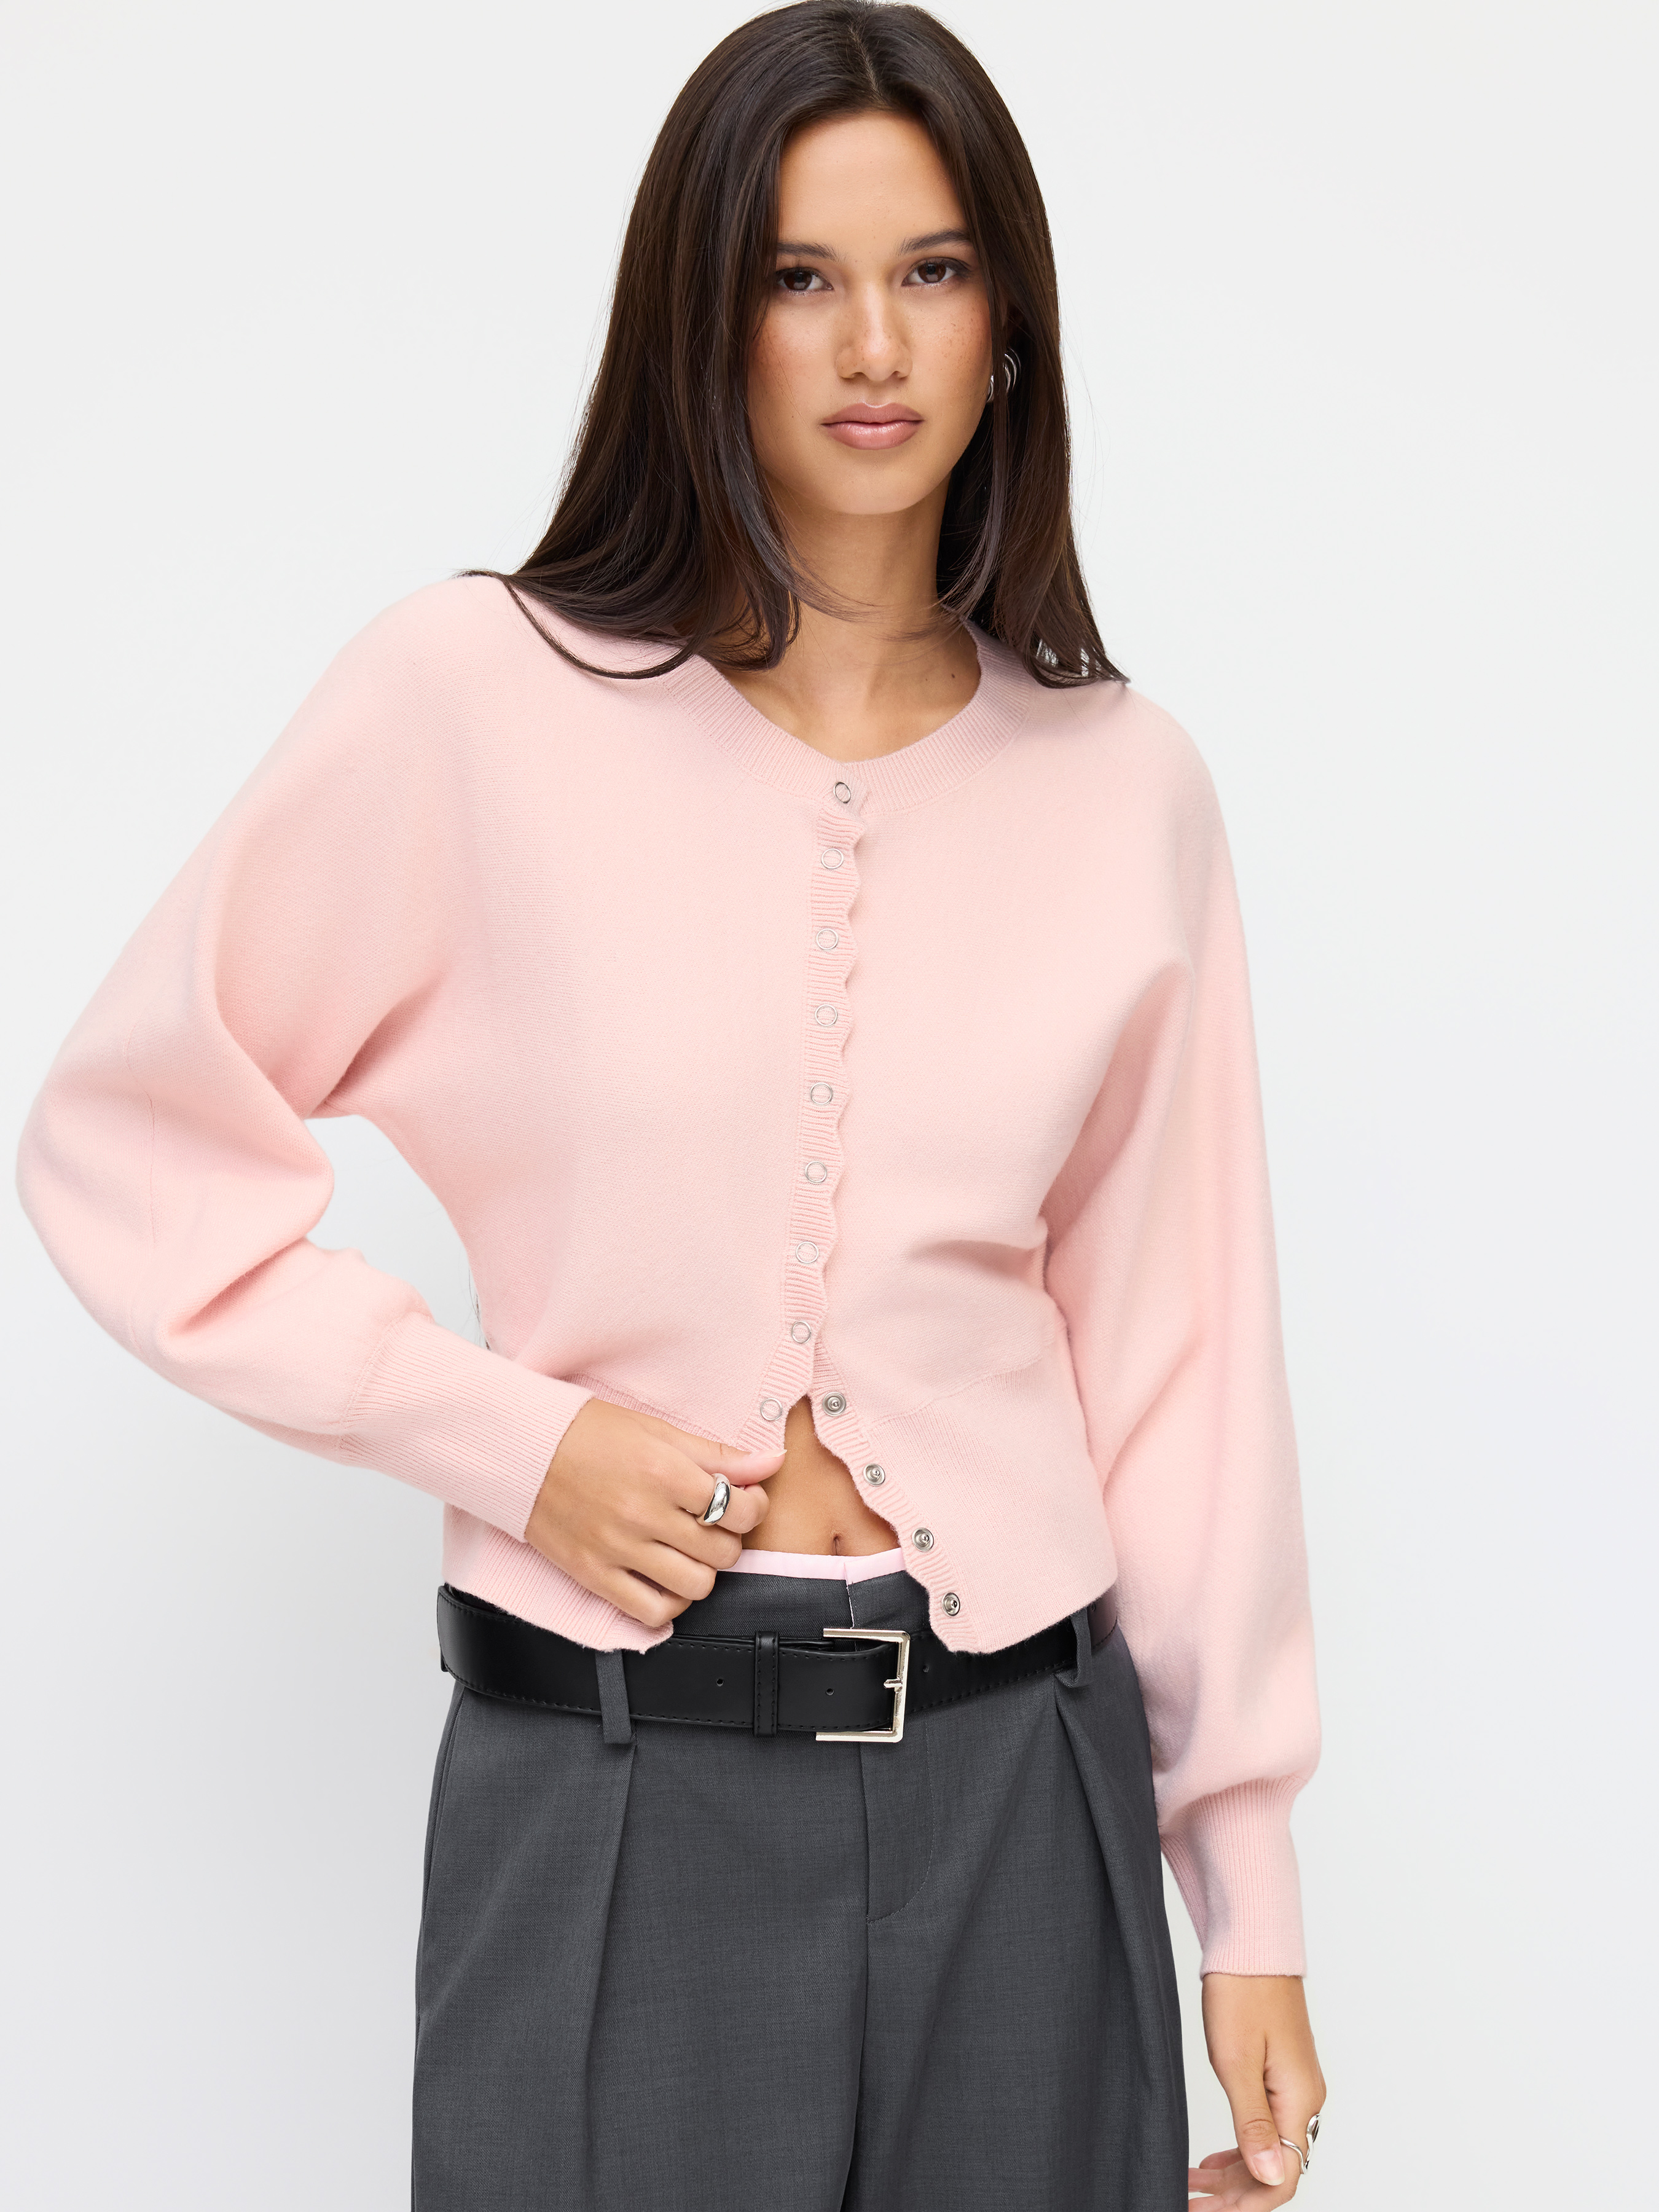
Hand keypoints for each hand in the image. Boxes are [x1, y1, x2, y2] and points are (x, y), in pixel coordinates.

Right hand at [524, 1397, 781, 1627]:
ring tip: (690, 1550)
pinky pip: (651, 1612)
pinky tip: (667, 1580)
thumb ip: (717, 1454)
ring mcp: (618, 1550)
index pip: (739, 1508)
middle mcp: (644, 1515)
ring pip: (696, 1586)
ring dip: (703, 1571)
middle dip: (729, 1538)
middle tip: (714, 1523)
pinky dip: (670, 1604)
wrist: (524, 1450)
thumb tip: (771, 1461)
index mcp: (664, 1473)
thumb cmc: (589, 1434)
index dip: (753, 1506)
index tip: (744, 1500)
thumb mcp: (658, 1431)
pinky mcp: (595, 1575)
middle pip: (723, 1552)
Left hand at [1188, 1974, 1324, 2206]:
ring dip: (1234, 2176)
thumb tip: (1271, 2178)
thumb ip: (1253, 2124)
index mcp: (1298, 2101)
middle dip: (1234, 2196)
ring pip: (1269, 2151)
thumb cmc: (1242, 1990)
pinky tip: (1212, 2161)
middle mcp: (1305, 2100)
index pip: (1282, 2178)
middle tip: (1189, 2202)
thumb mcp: (1236, 2061)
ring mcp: (1295, 2087)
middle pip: (1275, 2170)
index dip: (1244, 2205)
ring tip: (1193, 2187)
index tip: (1201, 2211)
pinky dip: (1239, 2149)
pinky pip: (1266, 2127)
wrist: (1252, 1943)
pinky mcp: (1282, 2074)